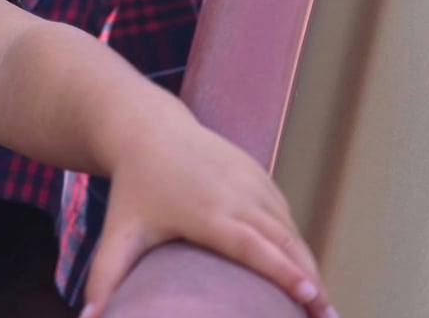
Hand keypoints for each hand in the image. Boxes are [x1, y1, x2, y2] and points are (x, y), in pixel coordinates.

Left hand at [79, 99, 336, 317]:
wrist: (145, 128)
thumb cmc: (133, 188)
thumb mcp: (119, 232)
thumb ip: (105, 276)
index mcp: (205, 210)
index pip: (253, 244)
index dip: (284, 271)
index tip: (313, 298)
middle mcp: (235, 192)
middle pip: (285, 242)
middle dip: (312, 282)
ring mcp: (251, 180)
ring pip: (291, 230)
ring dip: (310, 267)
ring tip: (323, 310)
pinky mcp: (258, 175)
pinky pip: (286, 215)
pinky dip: (299, 246)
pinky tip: (307, 276)